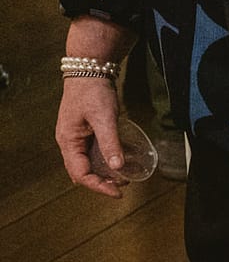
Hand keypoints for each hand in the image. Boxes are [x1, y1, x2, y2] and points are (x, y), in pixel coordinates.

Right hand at [54, 78, 127, 197]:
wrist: (90, 69)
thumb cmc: (93, 92)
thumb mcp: (104, 118)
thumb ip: (111, 143)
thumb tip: (118, 168)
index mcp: (68, 141)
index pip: (80, 173)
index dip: (99, 186)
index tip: (119, 192)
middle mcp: (70, 141)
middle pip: (83, 171)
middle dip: (103, 181)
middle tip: (125, 185)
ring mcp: (78, 137)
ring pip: (90, 163)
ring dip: (106, 172)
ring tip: (127, 175)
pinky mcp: (87, 131)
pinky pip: (96, 151)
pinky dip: (110, 158)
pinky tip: (126, 160)